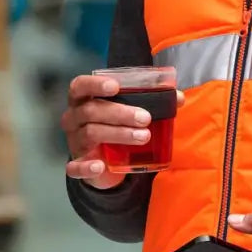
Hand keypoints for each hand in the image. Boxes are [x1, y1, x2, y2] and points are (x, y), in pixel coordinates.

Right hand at [62, 74, 183, 189]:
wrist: (104, 161)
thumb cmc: (115, 125)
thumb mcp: (129, 111)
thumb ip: (151, 101)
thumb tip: (178, 97)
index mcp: (83, 100)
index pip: (80, 86)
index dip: (95, 84)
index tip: (115, 87)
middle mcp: (74, 118)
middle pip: (91, 110)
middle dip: (120, 113)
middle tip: (146, 118)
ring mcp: (74, 141)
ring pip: (91, 133)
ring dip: (119, 134)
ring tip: (144, 136)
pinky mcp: (77, 164)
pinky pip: (75, 166)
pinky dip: (86, 166)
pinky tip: (100, 165)